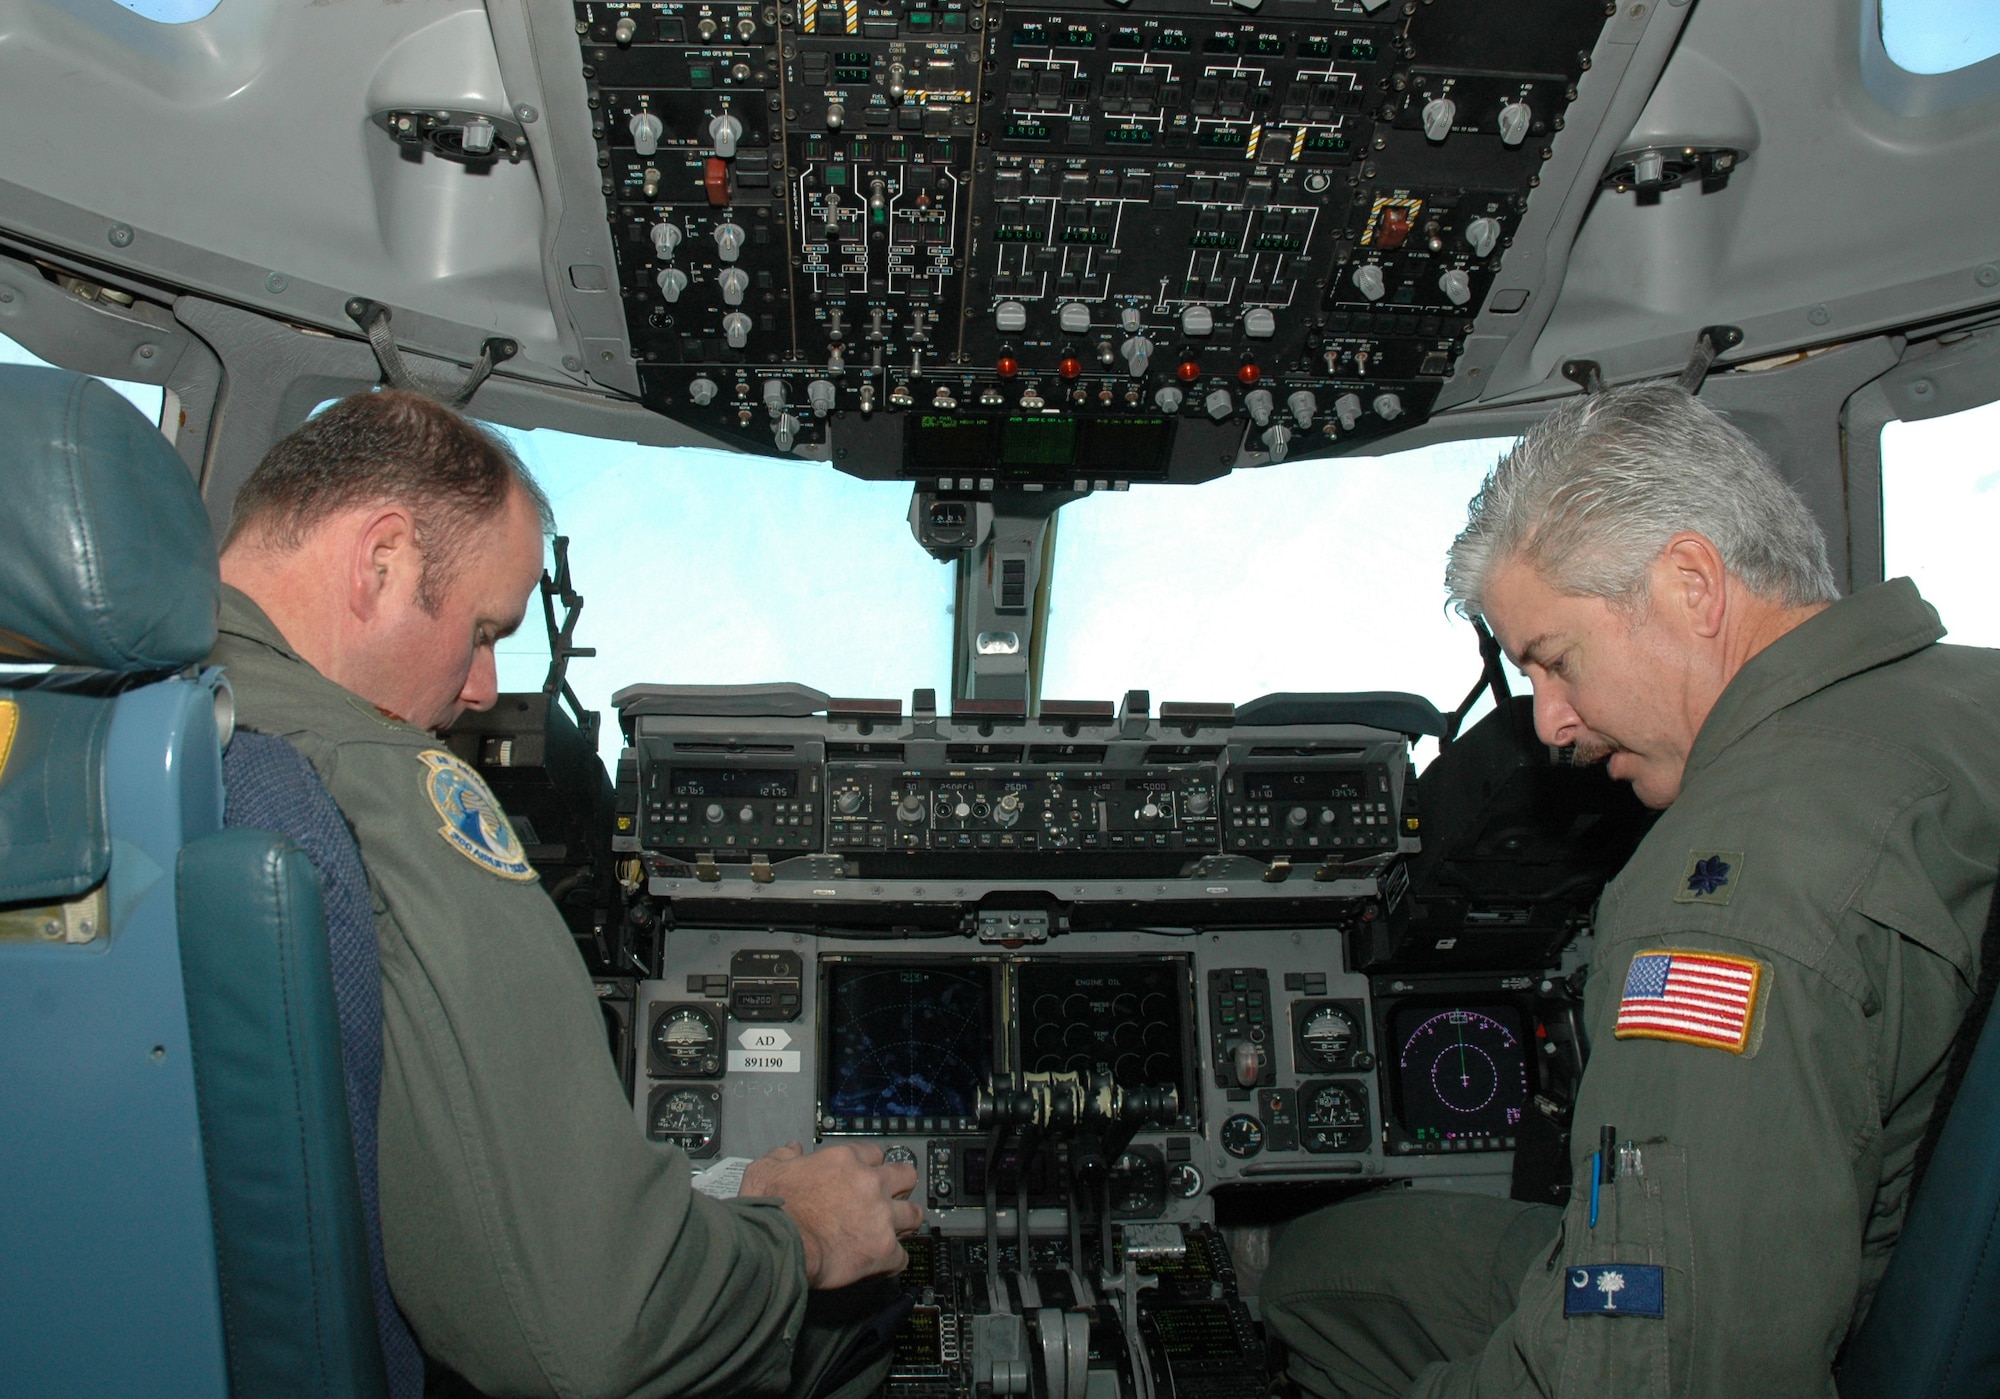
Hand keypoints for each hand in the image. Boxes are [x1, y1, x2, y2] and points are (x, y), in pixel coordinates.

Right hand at [740, 1141, 922, 1289]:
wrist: (777, 1246)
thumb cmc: (772, 1212)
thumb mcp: (766, 1170)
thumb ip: (782, 1155)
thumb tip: (792, 1150)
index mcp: (844, 1160)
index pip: (874, 1153)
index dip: (871, 1166)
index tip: (867, 1176)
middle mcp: (869, 1183)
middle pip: (906, 1176)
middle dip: (901, 1187)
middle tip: (890, 1199)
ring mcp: (880, 1216)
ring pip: (914, 1214)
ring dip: (906, 1223)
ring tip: (896, 1232)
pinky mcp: (883, 1249)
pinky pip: (903, 1256)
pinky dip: (894, 1261)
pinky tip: (883, 1264)